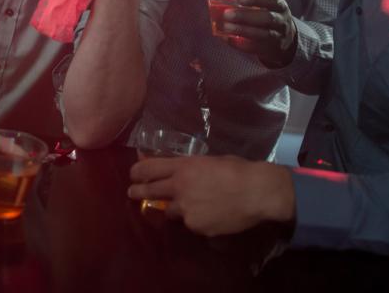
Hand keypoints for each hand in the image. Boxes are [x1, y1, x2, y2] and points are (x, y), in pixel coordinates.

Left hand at [128, 155, 294, 235]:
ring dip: (174, 208)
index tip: (132, 174)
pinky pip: (190, 223)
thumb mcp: (210, 160)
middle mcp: (179, 187)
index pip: (150, 168)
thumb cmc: (237, 170)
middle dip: (138, 191)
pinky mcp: (196, 226)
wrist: (256, 192)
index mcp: (184, 167)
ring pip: (170, 211)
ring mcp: (187, 209)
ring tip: (187, 206)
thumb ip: (190, 166)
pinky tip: (209, 215)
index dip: (138, 171)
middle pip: (150, 190)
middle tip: (132, 192)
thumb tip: (177, 167)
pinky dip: (195, 220)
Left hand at [218, 0, 298, 66]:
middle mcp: (281, 22)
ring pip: (262, 35)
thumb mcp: (267, 7)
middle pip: (267, 18)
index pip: (272, 0)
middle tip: (227, 14)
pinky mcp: (270, 51)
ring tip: (226, 27)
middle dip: (246, 16)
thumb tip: (223, 0)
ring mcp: (277, 38)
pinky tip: (227, 38)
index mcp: (280, 7)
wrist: (286, 40)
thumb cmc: (269, 17)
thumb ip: (250, 3)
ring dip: (242, 30)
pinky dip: (240, 44)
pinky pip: (255, 48)